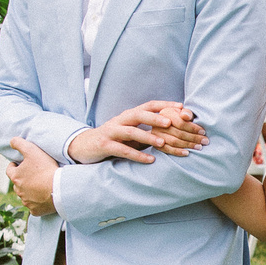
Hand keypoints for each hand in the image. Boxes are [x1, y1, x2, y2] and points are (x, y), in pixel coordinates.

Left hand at [6, 137, 59, 215]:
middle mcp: (18, 191)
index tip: (18, 164)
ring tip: (41, 186)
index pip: (9, 170)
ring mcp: (26, 202)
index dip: (14, 166)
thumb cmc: (45, 169)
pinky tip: (44, 198)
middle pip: (17, 184)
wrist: (59, 189)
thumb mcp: (32, 150)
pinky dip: (37, 203)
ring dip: (30, 191)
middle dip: (23, 179)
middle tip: (33, 174)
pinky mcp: (35, 211)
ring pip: (25, 195)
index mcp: (16, 177)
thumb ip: (19, 143)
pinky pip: (34, 207)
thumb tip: (11, 141)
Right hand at [68, 99, 203, 163]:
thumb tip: (174, 130)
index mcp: (128, 115)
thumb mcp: (130, 132)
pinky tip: (150, 159)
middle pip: (139, 114)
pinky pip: (122, 150)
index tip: (181, 106)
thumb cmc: (113, 139)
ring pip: (131, 131)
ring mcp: (111, 132)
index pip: (148, 105)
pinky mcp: (105, 145)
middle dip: (155, 117)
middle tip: (171, 121)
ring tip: (162, 142)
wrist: (84, 146)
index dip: (164, 104)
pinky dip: (137, 155)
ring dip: (147, 136)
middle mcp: (120, 120)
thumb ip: (147, 129)